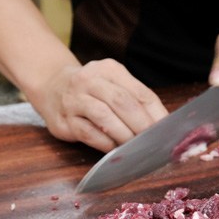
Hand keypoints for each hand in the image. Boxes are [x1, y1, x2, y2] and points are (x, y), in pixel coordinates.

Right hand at [33, 59, 168, 151]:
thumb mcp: (113, 84)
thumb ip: (135, 100)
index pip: (139, 92)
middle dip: (141, 124)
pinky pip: (88, 133)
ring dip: (123, 134)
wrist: (51, 85)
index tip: (167, 131)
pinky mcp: (63, 120)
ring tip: (135, 147)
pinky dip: (104, 143)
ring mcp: (74, 99)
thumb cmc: (92, 89)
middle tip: (153, 142)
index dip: (156, 113)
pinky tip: (114, 149)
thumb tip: (162, 125)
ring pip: (104, 116)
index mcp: (109, 69)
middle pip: (122, 102)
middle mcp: (90, 80)